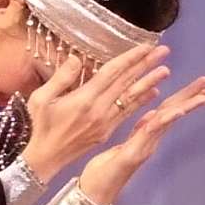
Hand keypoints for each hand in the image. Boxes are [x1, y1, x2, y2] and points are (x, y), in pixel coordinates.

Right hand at [19, 44, 171, 180]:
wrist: (44, 158)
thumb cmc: (39, 126)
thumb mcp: (40, 98)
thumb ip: (60, 78)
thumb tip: (77, 58)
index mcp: (84, 99)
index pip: (112, 73)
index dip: (130, 58)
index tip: (145, 46)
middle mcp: (99, 110)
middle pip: (126, 83)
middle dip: (145, 65)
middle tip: (163, 51)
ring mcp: (105, 122)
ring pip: (131, 98)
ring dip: (149, 83)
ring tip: (165, 70)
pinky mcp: (107, 131)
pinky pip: (127, 113)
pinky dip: (141, 102)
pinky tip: (153, 93)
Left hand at [76, 76, 204, 204]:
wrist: (92, 195)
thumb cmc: (102, 172)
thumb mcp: (120, 146)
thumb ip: (137, 131)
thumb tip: (150, 114)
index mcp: (144, 135)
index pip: (166, 110)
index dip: (183, 96)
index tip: (200, 86)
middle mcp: (148, 141)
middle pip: (171, 112)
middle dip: (191, 96)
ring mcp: (142, 148)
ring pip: (167, 121)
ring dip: (186, 106)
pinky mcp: (133, 155)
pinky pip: (150, 134)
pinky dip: (164, 121)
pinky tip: (177, 111)